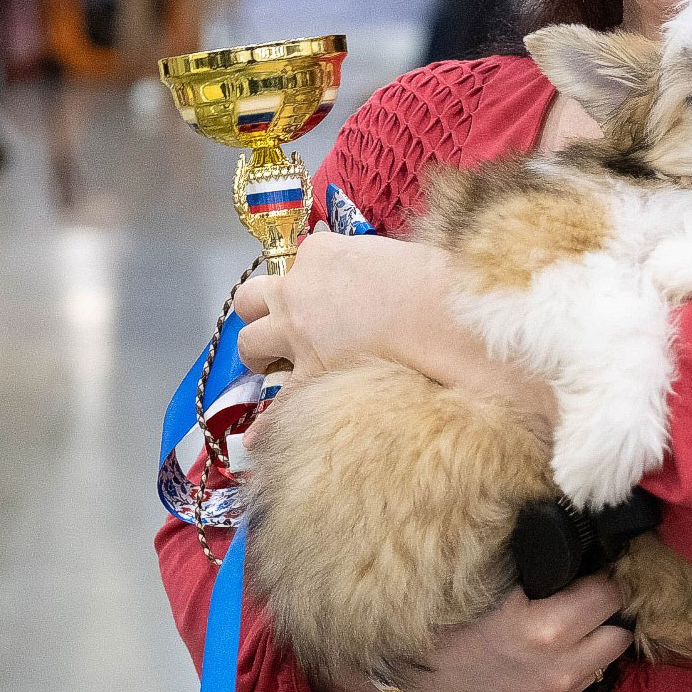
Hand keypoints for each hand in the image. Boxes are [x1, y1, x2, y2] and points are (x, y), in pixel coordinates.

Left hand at [233, 231, 557, 436]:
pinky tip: (254, 438)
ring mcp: (297, 334)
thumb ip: (368, 266)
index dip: (312, 280)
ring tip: (269, 366)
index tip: (327, 295)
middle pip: (252, 298)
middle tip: (280, 327)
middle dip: (261, 312)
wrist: (443, 318)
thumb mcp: (394, 255)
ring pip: (248, 342)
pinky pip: (275, 403)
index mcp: (321, 253)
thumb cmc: (433, 282)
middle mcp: (297, 291)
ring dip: (257, 353)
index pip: (301, 262)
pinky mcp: (310, 376)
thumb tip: (374, 281)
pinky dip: (265, 422)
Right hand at [319, 574, 632, 691]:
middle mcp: (559, 667)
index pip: (608, 592)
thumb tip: (580, 532)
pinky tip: (561, 640)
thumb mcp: (495, 580)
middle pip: (619, 626)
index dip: (604, 571)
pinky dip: (585, 655)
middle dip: (607, 603)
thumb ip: (541, 562)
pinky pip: (592, 674)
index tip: (597, 560)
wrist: (422, 672)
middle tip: (588, 585)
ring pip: (612, 652)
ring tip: (578, 612)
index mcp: (545, 629)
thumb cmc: (454, 619)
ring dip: (601, 631)